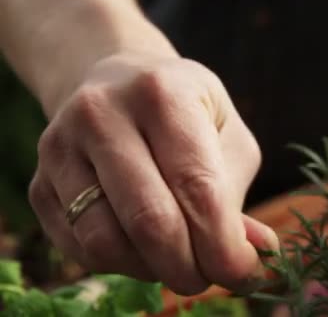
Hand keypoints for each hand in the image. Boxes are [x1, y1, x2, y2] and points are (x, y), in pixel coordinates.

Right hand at [28, 52, 278, 294]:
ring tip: (178, 260)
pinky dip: (122, 264)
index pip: (196, 187)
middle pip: (149, 220)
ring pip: (107, 242)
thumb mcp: (226, 134)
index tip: (245, 273)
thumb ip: (237, 193)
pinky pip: (81, 249)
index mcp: (162, 94)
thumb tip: (257, 253)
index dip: (223, 244)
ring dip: (153, 270)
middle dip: (188, 267)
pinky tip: (143, 248)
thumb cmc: (186, 111)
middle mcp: (102, 115)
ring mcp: (60, 149)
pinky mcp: (38, 183)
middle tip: (209, 278)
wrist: (116, 82)